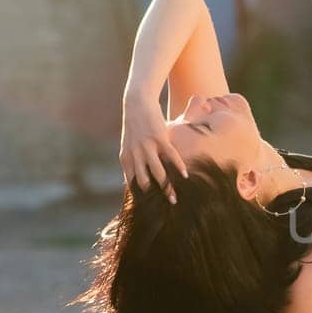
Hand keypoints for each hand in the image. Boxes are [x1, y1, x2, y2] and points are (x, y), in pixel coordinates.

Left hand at [120, 89, 188, 203]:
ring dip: (167, 188)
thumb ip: (134, 160)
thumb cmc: (135, 125)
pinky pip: (170, 156)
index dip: (140, 197)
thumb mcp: (129, 144)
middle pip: (144, 182)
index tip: (149, 209)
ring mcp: (147, 147)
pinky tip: (185, 176)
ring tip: (174, 200)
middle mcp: (135, 155)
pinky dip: (178, 167)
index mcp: (126, 158)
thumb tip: (138, 177)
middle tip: (162, 210)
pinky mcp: (159, 138)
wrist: (136, 102)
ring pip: (157, 173)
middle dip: (153, 197)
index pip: (132, 183)